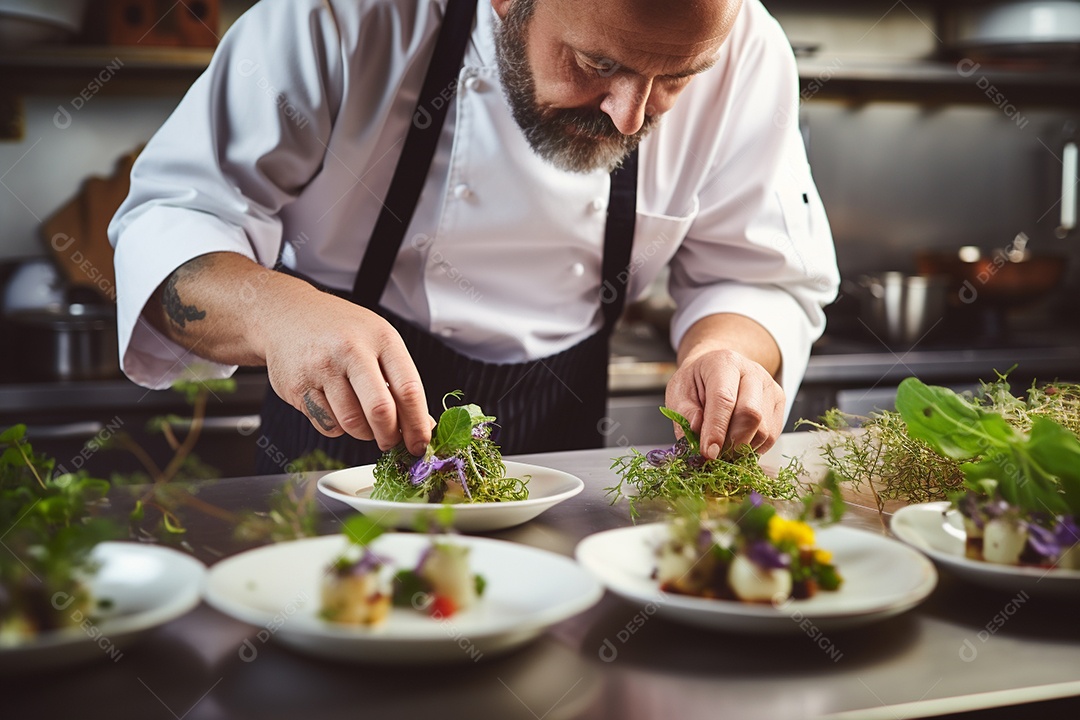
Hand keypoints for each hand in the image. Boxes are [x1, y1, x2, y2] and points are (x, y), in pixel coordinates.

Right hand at [260, 287, 432, 454]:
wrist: (287, 313)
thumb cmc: (339, 329)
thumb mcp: (378, 340)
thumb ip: (400, 380)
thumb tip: (423, 425)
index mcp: (381, 338)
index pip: (409, 389)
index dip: (418, 424)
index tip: (421, 443)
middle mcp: (352, 350)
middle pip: (380, 410)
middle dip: (390, 436)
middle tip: (392, 443)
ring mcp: (323, 368)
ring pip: (352, 423)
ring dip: (364, 433)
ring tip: (363, 422)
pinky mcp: (298, 386)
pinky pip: (327, 424)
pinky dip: (337, 427)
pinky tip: (336, 409)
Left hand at [664, 348, 784, 458]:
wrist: (716, 368)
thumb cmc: (696, 382)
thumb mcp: (679, 391)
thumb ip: (684, 412)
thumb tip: (696, 429)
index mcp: (724, 363)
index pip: (724, 399)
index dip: (716, 430)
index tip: (708, 452)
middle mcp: (752, 372)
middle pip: (751, 414)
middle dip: (732, 443)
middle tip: (715, 456)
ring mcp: (770, 387)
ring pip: (764, 430)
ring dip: (742, 449)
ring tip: (723, 448)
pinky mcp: (779, 402)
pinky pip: (772, 436)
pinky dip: (754, 448)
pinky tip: (737, 444)